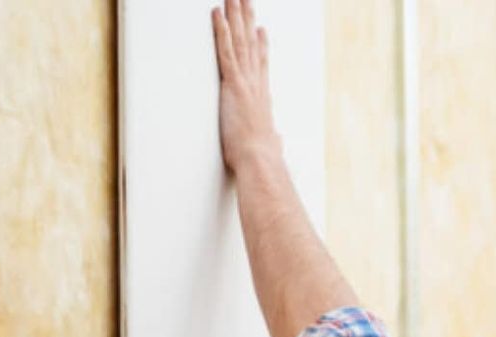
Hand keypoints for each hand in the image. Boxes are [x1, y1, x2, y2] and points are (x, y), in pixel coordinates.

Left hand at [212, 0, 282, 175]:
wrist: (260, 162)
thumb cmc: (262, 159)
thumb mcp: (270, 145)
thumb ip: (273, 139)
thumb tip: (277, 141)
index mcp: (262, 97)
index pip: (261, 64)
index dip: (260, 45)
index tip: (260, 29)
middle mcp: (256, 83)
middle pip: (250, 44)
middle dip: (247, 20)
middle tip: (245, 1)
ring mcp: (245, 81)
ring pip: (239, 40)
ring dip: (235, 16)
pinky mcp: (233, 84)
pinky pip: (225, 51)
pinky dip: (221, 31)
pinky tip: (217, 14)